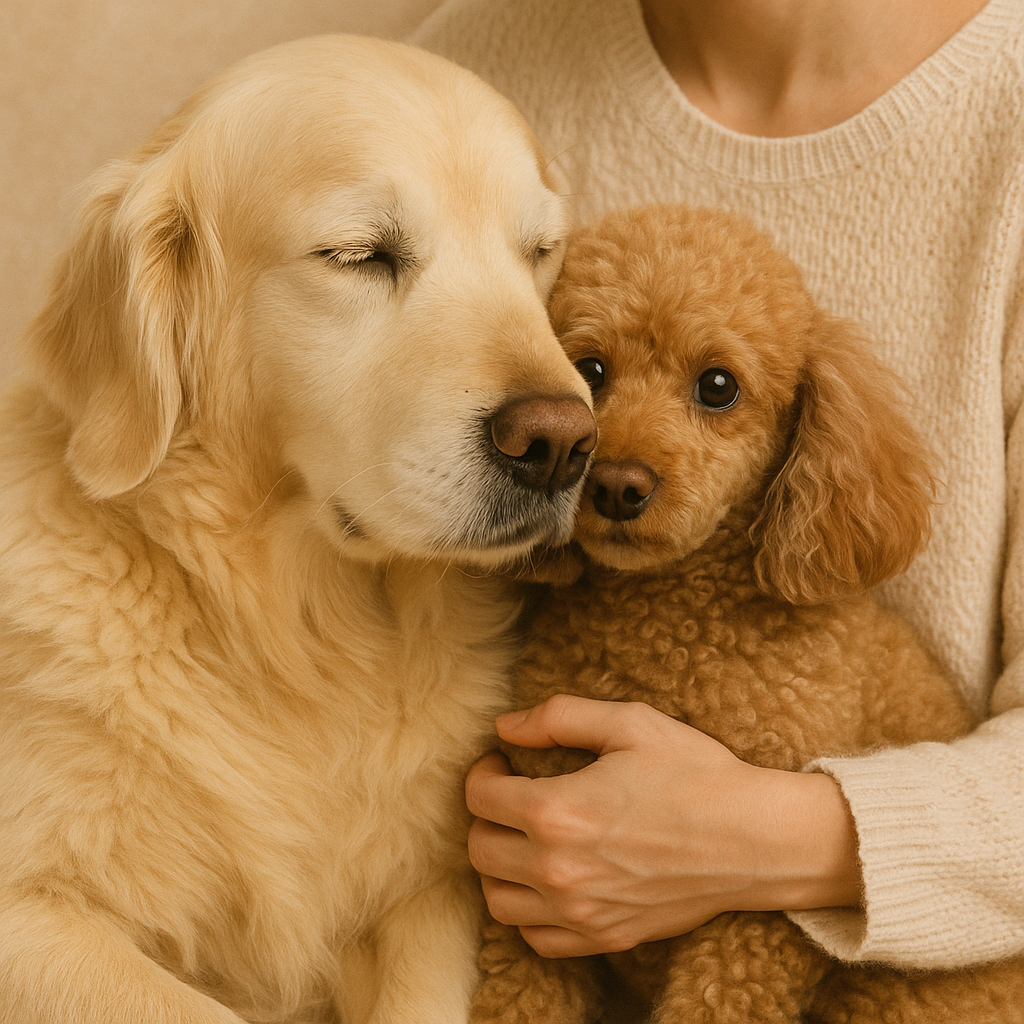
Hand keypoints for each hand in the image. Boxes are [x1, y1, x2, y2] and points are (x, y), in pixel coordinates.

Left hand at [465, 695, 861, 957]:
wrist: (756, 839)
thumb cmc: (696, 773)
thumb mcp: (629, 723)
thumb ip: (559, 717)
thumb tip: (506, 726)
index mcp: (557, 811)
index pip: (480, 797)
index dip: (484, 771)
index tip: (503, 762)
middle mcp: (558, 869)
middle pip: (480, 849)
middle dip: (487, 816)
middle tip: (513, 795)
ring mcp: (581, 911)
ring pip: (497, 900)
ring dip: (499, 866)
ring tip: (526, 838)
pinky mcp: (605, 937)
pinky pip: (536, 937)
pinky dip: (528, 910)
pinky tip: (549, 880)